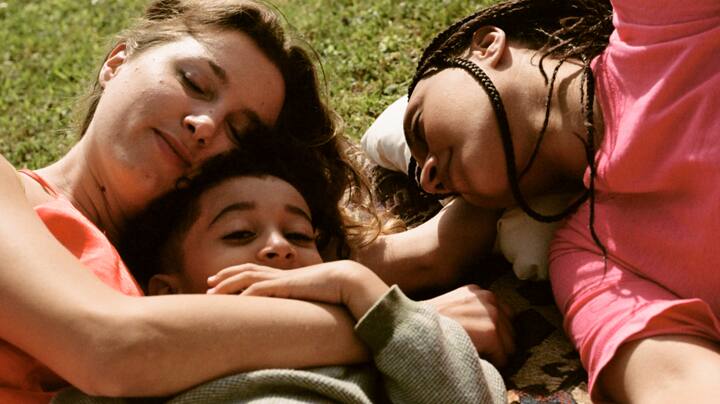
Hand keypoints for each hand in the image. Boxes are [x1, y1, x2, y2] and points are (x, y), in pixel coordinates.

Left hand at [207, 261, 389, 319]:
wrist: (348, 280)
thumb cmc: (335, 290)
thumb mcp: (313, 297)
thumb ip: (302, 301)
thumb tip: (298, 313)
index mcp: (285, 277)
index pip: (256, 272)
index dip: (236, 275)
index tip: (220, 282)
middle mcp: (281, 275)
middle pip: (246, 270)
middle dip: (225, 276)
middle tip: (208, 284)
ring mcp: (282, 279)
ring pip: (248, 277)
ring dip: (228, 284)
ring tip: (212, 293)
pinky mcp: (286, 285)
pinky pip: (261, 288)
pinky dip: (246, 294)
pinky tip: (235, 301)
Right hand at [424, 284, 514, 366]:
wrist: (415, 327)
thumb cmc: (430, 323)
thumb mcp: (452, 306)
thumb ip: (472, 310)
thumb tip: (488, 326)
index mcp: (478, 292)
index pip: (504, 314)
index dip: (496, 331)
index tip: (483, 341)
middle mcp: (488, 298)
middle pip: (510, 329)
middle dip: (499, 343)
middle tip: (482, 351)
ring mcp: (492, 314)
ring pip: (510, 345)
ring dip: (497, 353)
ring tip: (479, 355)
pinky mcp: (491, 331)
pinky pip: (504, 356)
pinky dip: (494, 363)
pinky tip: (476, 359)